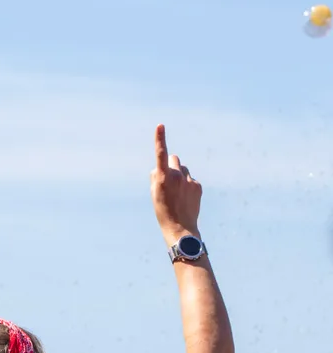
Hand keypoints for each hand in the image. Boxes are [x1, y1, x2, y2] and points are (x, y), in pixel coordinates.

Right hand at [150, 124, 201, 240]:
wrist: (180, 227)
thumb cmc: (162, 211)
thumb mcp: (154, 194)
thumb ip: (155, 178)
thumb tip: (158, 168)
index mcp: (163, 178)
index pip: (160, 154)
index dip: (159, 138)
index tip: (160, 125)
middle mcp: (177, 176)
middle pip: (174, 159)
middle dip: (170, 164)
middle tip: (168, 178)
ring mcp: (189, 180)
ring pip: (183, 169)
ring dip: (179, 175)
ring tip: (176, 192)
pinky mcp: (197, 186)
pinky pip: (190, 179)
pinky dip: (187, 185)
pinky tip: (184, 198)